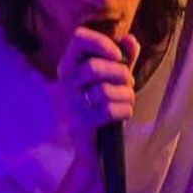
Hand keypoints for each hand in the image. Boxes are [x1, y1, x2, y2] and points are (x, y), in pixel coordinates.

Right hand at [52, 28, 139, 151]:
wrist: (95, 152)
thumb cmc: (104, 110)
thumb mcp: (113, 81)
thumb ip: (123, 60)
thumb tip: (130, 40)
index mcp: (68, 68)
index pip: (77, 40)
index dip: (100, 42)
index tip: (118, 55)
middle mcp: (62, 85)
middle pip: (93, 67)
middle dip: (121, 74)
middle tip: (129, 84)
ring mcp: (67, 106)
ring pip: (104, 90)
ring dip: (126, 94)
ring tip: (127, 100)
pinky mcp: (78, 125)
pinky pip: (109, 110)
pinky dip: (125, 110)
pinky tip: (124, 114)